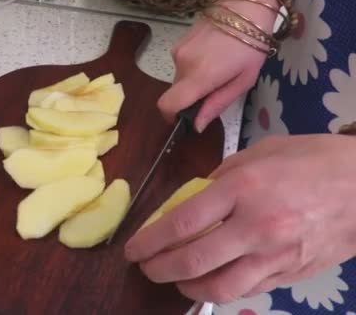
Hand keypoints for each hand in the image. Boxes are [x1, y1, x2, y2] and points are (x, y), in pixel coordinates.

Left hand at [123, 134, 355, 303]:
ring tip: (174, 278)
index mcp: (243, 189)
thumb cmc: (312, 161)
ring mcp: (275, 255)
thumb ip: (220, 177)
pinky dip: (220, 290)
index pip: (182, 222)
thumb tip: (191, 199)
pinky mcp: (289, 274)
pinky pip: (246, 291)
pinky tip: (209, 281)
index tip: (133, 248)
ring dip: (186, 287)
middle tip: (145, 267)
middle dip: (159, 269)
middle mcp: (256, 226)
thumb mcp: (259, 154)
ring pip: (218, 287)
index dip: (150, 240)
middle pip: (193, 260)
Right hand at [157, 0, 278, 131]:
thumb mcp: (243, 81)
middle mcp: (182, 64)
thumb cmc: (252, 46)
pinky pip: (181, 64)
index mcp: (200, 77)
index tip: (182, 120)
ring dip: (193, 80)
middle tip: (215, 87)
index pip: (168, 104)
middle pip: (176, 92)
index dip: (170, 117)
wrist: (246, 7)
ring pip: (179, 78)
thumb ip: (216, 105)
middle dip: (191, 97)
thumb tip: (196, 126)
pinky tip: (212, 56)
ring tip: (217, 67)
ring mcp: (178, 51)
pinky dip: (193, 66)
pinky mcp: (179, 42)